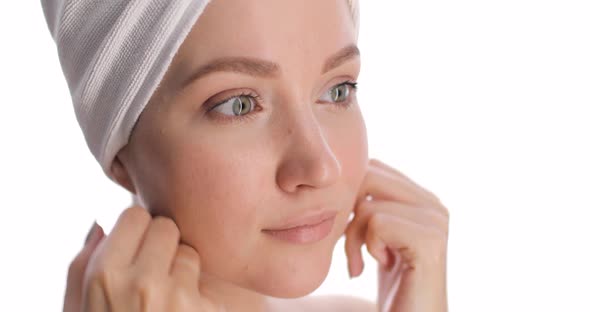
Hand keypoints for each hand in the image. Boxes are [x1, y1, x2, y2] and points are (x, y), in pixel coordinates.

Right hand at [63, 206, 220, 311]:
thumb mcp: (77, 311)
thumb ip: (81, 268)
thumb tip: (100, 225)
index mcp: (104, 277)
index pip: (135, 215)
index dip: (138, 233)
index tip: (138, 250)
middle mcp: (141, 282)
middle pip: (167, 227)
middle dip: (163, 246)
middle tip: (156, 273)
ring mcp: (178, 298)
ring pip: (191, 252)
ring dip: (184, 270)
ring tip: (170, 300)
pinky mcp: (206, 311)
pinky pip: (209, 282)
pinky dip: (201, 295)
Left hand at [344, 159, 449, 311]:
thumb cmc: (392, 285)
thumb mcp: (379, 238)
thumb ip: (371, 205)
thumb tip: (341, 175)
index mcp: (423, 198)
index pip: (372, 167)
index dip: (349, 196)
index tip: (348, 231)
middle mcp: (434, 204)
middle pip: (368, 177)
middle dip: (347, 212)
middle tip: (350, 248)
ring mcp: (436, 221)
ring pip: (367, 205)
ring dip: (353, 238)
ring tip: (360, 262)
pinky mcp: (430, 242)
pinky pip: (377, 222)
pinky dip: (368, 246)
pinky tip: (378, 264)